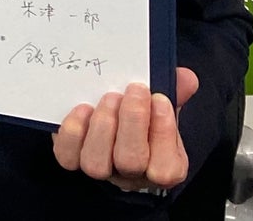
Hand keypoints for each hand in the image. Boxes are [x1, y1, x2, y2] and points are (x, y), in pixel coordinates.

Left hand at [53, 67, 199, 191]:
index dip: (163, 133)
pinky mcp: (72, 159)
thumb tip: (185, 78)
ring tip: (110, 97)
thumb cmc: (144, 119)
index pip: (166, 169)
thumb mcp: (163, 108)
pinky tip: (82, 108)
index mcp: (163, 167)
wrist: (113, 124)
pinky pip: (67, 156)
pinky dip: (74, 132)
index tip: (159, 98)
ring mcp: (100, 169)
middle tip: (135, 90)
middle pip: (130, 162)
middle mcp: (130, 175)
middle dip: (133, 121)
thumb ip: (175, 94)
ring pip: (97, 164)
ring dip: (104, 126)